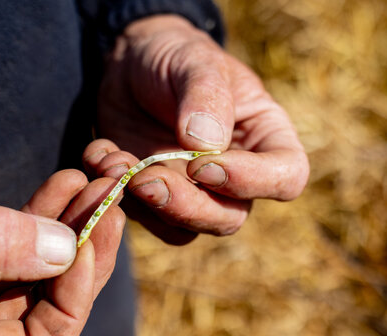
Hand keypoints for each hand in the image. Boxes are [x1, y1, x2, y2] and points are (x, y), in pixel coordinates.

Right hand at [0, 166, 124, 335]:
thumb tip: (64, 248)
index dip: (75, 291)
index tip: (96, 231)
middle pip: (49, 305)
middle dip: (86, 247)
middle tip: (112, 197)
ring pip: (41, 272)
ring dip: (71, 224)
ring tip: (96, 182)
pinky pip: (20, 248)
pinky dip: (43, 216)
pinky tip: (66, 183)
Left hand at [86, 15, 308, 242]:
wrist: (132, 64)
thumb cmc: (175, 55)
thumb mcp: (194, 61)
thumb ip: (206, 96)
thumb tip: (207, 147)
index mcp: (264, 139)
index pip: (285, 178)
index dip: (252, 181)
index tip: (204, 164)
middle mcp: (234, 175)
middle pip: (228, 218)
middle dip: (186, 206)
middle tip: (146, 178)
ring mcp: (192, 190)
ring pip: (183, 229)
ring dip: (146, 205)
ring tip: (115, 161)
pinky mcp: (152, 196)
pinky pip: (141, 216)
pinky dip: (116, 194)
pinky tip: (101, 155)